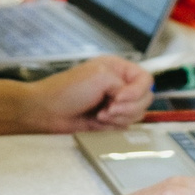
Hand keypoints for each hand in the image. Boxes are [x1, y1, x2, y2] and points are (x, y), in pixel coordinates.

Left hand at [20, 56, 152, 131]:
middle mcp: (119, 85)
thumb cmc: (68, 89)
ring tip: (100, 114)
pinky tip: (97, 120)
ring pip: (136, 114)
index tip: (120, 97)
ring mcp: (115, 103)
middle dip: (127, 107)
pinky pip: (125, 125)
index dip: (137, 91)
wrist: (48, 111)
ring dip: (119, 117)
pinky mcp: (110, 120)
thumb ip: (123, 84)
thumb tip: (130, 99)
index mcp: (118, 68)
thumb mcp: (99, 76)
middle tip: (109, 107)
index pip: (146, 79)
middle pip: (145, 99)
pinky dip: (113, 125)